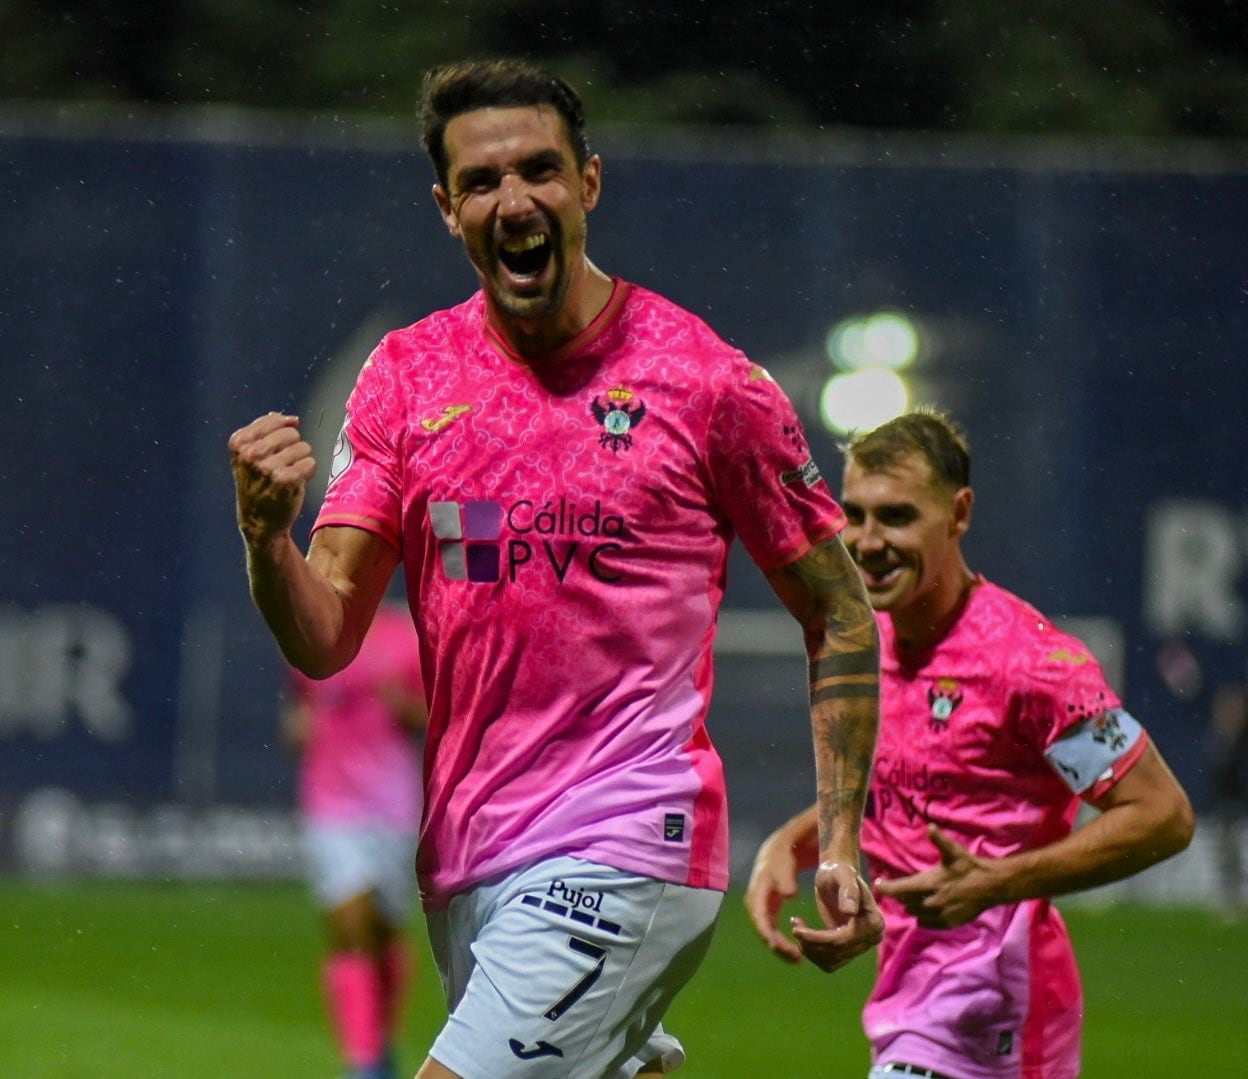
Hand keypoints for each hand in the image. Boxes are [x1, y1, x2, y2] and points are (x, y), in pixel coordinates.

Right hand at [228, 413, 316, 546]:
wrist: (259, 521)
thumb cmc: (258, 484)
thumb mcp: (250, 456)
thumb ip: (266, 432)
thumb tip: (291, 419)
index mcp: (239, 443)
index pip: (275, 420)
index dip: (283, 433)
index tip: (275, 450)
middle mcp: (250, 454)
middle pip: (292, 433)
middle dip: (293, 448)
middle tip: (282, 466)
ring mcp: (268, 467)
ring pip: (304, 447)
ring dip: (300, 461)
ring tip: (288, 475)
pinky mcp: (286, 480)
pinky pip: (311, 463)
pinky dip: (308, 473)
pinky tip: (295, 483)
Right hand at [744, 831, 803, 963]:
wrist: (777, 851)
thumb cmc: (782, 858)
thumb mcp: (784, 864)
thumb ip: (786, 878)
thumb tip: (789, 894)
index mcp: (757, 893)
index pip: (759, 918)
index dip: (768, 934)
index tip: (779, 947)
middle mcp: (755, 903)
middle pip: (762, 930)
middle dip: (777, 947)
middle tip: (797, 959)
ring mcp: (760, 909)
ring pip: (767, 934)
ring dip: (780, 948)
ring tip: (799, 960)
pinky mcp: (767, 911)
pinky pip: (772, 931)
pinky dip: (782, 942)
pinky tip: (796, 951)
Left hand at [792, 860, 883, 972]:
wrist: (836, 875)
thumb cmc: (839, 871)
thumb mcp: (843, 875)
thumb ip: (848, 890)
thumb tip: (850, 911)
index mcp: (874, 922)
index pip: (844, 940)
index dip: (818, 938)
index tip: (796, 929)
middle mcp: (872, 938)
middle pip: (837, 953)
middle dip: (812, 943)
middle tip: (794, 927)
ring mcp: (861, 945)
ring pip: (831, 962)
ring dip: (810, 950)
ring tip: (797, 928)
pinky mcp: (848, 948)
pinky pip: (829, 962)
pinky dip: (813, 953)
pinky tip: (802, 935)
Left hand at [874, 824, 998, 927]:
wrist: (991, 886)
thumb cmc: (970, 866)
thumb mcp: (954, 851)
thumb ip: (939, 840)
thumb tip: (930, 827)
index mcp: (929, 883)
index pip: (900, 889)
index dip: (886, 887)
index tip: (878, 884)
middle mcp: (931, 901)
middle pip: (906, 902)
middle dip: (902, 895)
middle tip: (904, 888)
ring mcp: (940, 914)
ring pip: (915, 913)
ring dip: (913, 906)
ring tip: (917, 897)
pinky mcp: (949, 923)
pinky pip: (927, 923)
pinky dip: (924, 917)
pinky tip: (928, 908)